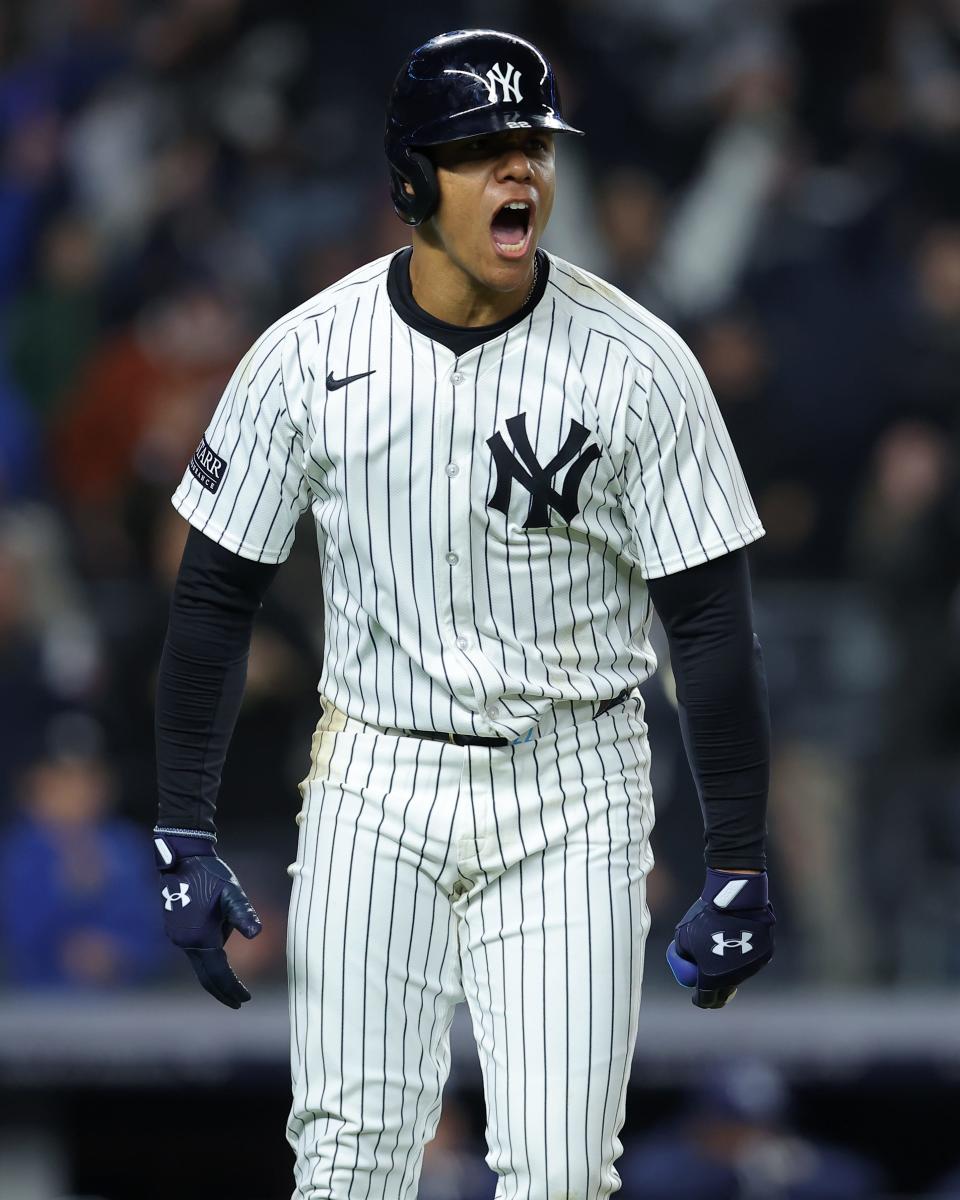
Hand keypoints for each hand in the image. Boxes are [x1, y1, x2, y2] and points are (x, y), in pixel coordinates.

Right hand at [154, 830, 261, 1008]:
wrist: (182, 858)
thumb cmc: (210, 874)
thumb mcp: (232, 892)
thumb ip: (244, 913)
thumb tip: (257, 934)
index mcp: (198, 937)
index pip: (218, 973)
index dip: (232, 988)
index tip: (245, 1000)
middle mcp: (184, 942)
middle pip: (206, 975)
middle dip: (222, 990)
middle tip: (239, 1001)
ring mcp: (177, 937)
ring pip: (200, 962)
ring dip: (216, 971)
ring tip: (231, 974)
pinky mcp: (175, 929)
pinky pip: (195, 950)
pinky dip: (208, 957)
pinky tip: (218, 950)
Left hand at [666, 868, 774, 1008]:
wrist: (735, 899)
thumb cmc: (705, 917)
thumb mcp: (682, 936)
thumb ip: (681, 955)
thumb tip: (685, 965)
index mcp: (712, 978)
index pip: (706, 1000)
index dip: (699, 999)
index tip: (696, 996)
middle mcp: (734, 979)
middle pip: (724, 993)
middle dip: (715, 991)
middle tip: (710, 984)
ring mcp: (751, 968)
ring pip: (739, 975)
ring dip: (729, 969)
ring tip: (723, 947)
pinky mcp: (764, 956)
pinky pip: (751, 960)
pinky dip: (744, 955)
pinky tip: (738, 938)